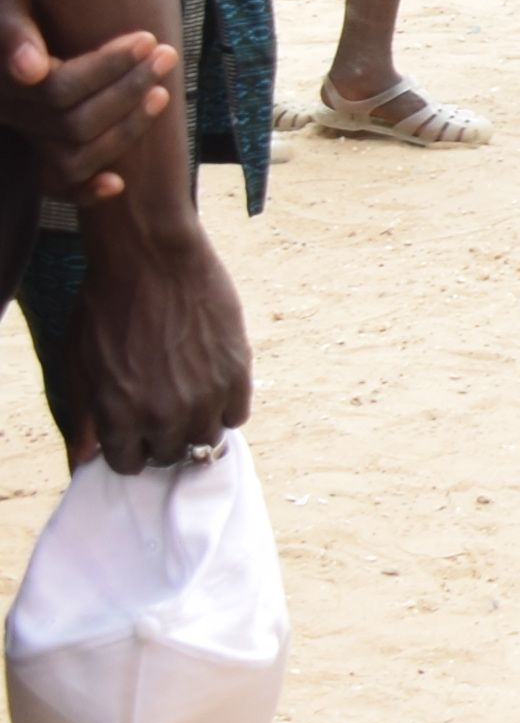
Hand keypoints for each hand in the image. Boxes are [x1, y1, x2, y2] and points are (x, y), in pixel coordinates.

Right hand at [0, 0, 178, 213]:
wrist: (7, 1)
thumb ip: (13, 28)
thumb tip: (30, 71)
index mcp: (4, 76)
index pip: (61, 88)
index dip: (109, 68)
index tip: (149, 39)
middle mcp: (11, 109)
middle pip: (74, 124)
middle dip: (128, 92)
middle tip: (167, 54)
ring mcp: (22, 129)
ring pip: (72, 156)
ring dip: (124, 132)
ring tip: (163, 93)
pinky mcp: (34, 142)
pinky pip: (54, 184)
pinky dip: (84, 190)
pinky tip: (118, 183)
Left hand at [40, 214, 248, 475]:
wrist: (152, 259)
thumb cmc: (106, 306)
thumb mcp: (78, 362)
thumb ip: (84, 415)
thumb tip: (83, 457)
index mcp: (119, 414)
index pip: (129, 463)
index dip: (129, 449)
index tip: (133, 433)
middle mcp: (164, 414)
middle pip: (170, 455)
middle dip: (161, 440)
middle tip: (161, 413)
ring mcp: (205, 396)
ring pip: (207, 441)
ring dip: (196, 428)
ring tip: (189, 402)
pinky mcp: (237, 374)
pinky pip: (237, 415)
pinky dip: (225, 409)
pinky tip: (212, 387)